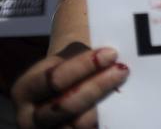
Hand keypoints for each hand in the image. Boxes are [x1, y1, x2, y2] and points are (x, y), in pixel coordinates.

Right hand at [12, 43, 128, 128]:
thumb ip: (83, 58)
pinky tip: (116, 108)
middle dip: (97, 86)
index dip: (84, 66)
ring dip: (102, 106)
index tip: (111, 53)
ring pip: (78, 125)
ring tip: (120, 88)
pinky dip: (101, 121)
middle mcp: (27, 118)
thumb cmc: (68, 67)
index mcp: (24, 90)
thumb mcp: (66, 58)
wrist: (60, 89)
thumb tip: (112, 55)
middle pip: (66, 105)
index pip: (55, 79)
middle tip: (122, 70)